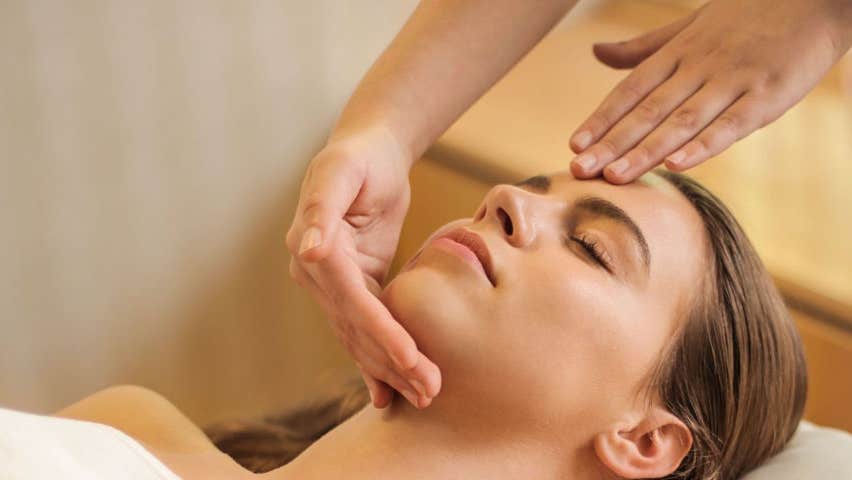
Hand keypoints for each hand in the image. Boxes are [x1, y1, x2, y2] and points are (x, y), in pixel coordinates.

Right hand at [286, 126, 440, 408]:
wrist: (369, 152)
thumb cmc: (359, 157)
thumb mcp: (340, 172)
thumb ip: (321, 209)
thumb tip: (308, 250)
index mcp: (312, 248)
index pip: (350, 300)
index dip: (380, 331)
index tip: (410, 358)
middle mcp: (316, 274)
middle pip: (357, 327)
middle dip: (392, 361)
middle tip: (429, 390)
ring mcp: (333, 285)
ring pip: (361, 336)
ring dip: (390, 368)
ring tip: (424, 395)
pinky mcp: (355, 286)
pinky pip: (366, 328)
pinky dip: (378, 359)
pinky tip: (391, 391)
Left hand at [569, 0, 851, 182]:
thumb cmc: (747, 14)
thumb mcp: (689, 26)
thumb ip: (643, 49)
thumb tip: (597, 53)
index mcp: (678, 52)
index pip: (631, 90)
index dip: (602, 119)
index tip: (575, 146)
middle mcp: (699, 67)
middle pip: (648, 111)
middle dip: (611, 143)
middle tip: (580, 170)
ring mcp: (732, 81)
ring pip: (681, 121)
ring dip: (645, 151)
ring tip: (615, 176)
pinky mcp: (767, 95)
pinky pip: (730, 125)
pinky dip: (703, 145)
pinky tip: (676, 165)